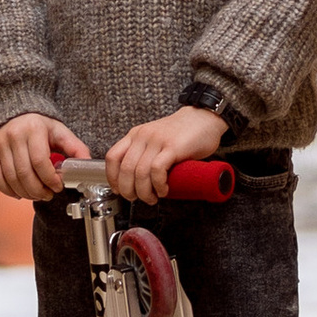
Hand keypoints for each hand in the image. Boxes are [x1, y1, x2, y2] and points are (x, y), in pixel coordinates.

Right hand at [0, 110, 70, 202]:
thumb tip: (87, 165)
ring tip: (36, 194)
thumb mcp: (60, 132)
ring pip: (11, 179)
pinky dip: (8, 191)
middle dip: (38, 190)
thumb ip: (75, 148)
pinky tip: (19, 193)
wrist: (14, 111)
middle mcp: (13, 135)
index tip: (57, 186)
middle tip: (47, 195)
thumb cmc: (38, 124)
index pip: (40, 162)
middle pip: (25, 174)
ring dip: (26, 193)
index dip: (50, 179)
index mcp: (33, 129)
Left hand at [102, 104, 227, 207]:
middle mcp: (143, 136)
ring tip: (152, 197)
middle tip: (136, 198)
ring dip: (144, 192)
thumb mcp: (155, 139)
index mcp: (135, 135)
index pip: (112, 157)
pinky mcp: (172, 147)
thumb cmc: (182, 133)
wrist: (204, 118)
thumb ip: (144, 153)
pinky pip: (157, 170)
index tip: (118, 190)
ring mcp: (157, 140)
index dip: (112, 178)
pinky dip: (158, 185)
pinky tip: (163, 190)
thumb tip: (134, 181)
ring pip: (140, 172)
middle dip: (128, 190)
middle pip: (125, 169)